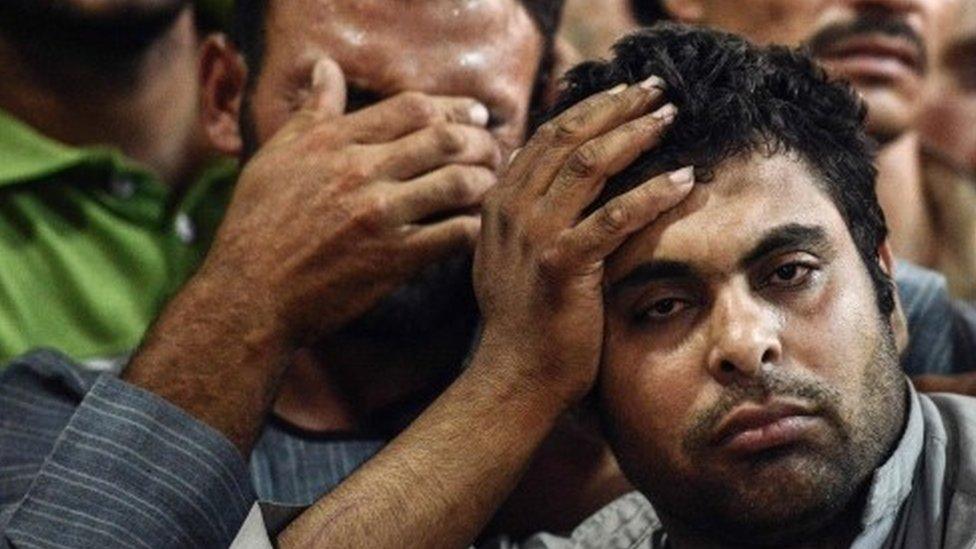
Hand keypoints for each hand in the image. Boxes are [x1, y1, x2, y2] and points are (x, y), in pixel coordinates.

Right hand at [202, 57, 501, 343]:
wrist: (251, 292)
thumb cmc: (258, 223)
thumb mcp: (277, 156)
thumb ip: (312, 112)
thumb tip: (327, 68)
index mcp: (336, 142)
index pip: (413, 108)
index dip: (454, 107)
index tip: (474, 114)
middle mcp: (361, 172)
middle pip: (445, 140)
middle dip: (480, 141)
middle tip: (492, 150)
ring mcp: (380, 216)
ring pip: (458, 183)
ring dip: (485, 181)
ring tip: (490, 185)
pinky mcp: (394, 258)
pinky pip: (454, 234)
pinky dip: (475, 226)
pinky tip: (478, 225)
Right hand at [473, 76, 694, 405]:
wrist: (515, 377)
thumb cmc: (527, 322)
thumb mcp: (515, 257)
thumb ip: (529, 216)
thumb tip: (557, 183)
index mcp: (502, 203)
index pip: (548, 136)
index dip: (590, 109)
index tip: (626, 95)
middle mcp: (513, 210)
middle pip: (568, 137)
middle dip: (615, 107)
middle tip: (656, 90)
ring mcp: (534, 236)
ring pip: (588, 165)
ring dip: (634, 135)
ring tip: (671, 118)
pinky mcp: (562, 264)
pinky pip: (613, 217)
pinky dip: (651, 194)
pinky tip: (684, 179)